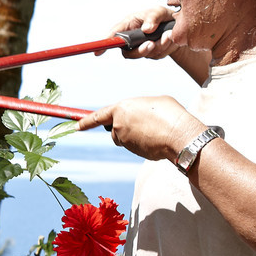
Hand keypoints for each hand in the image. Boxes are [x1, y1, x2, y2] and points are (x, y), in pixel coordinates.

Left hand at [76, 96, 207, 162]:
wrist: (179, 134)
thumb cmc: (170, 113)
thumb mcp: (152, 103)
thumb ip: (137, 109)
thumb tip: (137, 116)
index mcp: (121, 109)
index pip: (98, 116)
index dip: (86, 122)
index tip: (76, 126)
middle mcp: (118, 125)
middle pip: (114, 129)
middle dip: (124, 128)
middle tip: (143, 124)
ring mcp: (125, 141)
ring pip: (125, 139)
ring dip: (135, 136)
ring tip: (154, 130)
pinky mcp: (133, 152)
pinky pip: (136, 147)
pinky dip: (144, 144)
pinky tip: (157, 139)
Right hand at [94, 6, 178, 59]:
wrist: (177, 26)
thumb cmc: (162, 15)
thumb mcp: (159, 11)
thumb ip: (153, 17)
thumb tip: (146, 29)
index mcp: (128, 25)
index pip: (113, 36)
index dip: (105, 44)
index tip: (98, 52)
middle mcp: (131, 39)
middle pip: (129, 53)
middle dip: (141, 50)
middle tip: (152, 44)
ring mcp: (141, 48)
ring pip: (146, 54)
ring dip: (159, 45)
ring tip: (168, 34)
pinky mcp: (153, 54)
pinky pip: (158, 55)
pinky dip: (166, 47)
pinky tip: (170, 37)